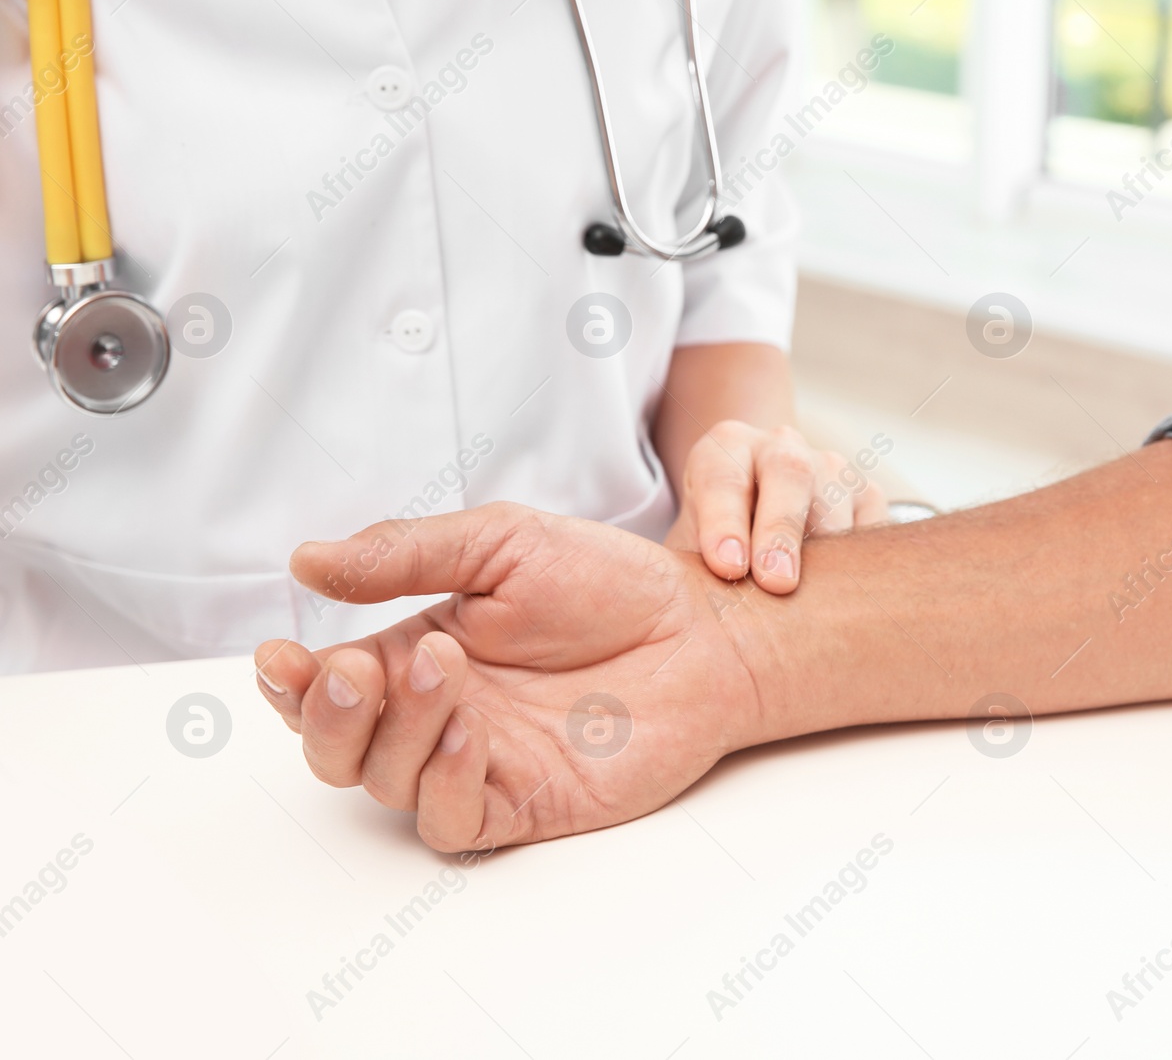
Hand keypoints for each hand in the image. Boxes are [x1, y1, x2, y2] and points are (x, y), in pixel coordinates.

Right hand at [253, 503, 760, 852]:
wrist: (701, 627)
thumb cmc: (611, 582)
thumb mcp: (504, 542)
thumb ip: (408, 554)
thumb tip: (306, 560)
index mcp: (419, 651)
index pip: (326, 683)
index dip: (289, 681)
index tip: (280, 655)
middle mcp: (437, 714)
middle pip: (338, 747)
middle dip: (329, 716)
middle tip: (358, 670)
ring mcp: (478, 762)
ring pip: (385, 782)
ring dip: (396, 730)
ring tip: (446, 668)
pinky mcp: (524, 803)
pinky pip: (451, 818)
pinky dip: (442, 781)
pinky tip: (469, 731)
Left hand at [663, 421, 887, 593]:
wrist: (758, 526)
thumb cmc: (716, 546)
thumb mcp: (687, 549)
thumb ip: (681, 570)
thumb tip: (674, 616)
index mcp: (724, 449)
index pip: (722, 478)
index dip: (724, 522)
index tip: (727, 568)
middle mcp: (778, 447)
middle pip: (788, 474)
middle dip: (781, 529)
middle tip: (777, 583)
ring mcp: (829, 466)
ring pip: (836, 499)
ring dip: (829, 553)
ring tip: (817, 606)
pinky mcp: (866, 495)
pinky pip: (873, 524)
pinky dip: (865, 562)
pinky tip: (848, 597)